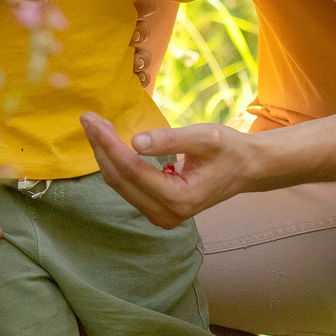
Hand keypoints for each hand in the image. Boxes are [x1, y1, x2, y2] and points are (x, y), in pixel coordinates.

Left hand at [79, 112, 253, 226]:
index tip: (93, 120)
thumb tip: (134, 142)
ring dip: (105, 155)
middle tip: (88, 118)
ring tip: (96, 126)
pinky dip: (115, 163)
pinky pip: (127, 187)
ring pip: (119, 185)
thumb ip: (170, 139)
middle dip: (100, 147)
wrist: (246, 169)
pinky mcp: (157, 210)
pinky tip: (109, 142)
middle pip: (120, 179)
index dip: (109, 144)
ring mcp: (161, 216)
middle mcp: (167, 214)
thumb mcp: (205, 137)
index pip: (132, 170)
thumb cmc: (229, 150)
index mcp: (180, 198)